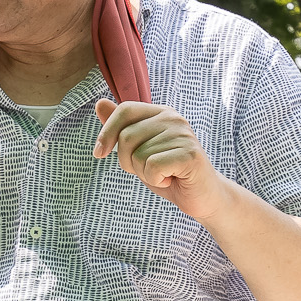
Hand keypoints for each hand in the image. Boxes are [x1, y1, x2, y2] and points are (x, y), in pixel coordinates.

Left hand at [94, 101, 221, 216]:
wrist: (201, 197)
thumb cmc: (169, 173)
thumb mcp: (139, 151)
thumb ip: (121, 128)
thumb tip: (99, 103)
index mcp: (160, 113)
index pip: (125, 110)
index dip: (106, 132)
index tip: (99, 153)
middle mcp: (173, 118)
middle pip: (126, 137)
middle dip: (128, 162)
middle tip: (150, 169)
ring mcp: (183, 135)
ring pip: (138, 156)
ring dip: (145, 174)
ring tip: (165, 175)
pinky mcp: (189, 154)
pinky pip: (152, 167)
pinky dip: (156, 180)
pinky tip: (171, 180)